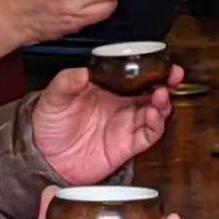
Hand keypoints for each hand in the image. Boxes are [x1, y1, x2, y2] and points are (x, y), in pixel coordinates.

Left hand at [30, 65, 172, 184]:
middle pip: (151, 92)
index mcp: (107, 90)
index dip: (149, 68)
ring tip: (161, 95)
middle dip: (166, 83)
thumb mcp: (53, 98)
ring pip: (155, 112)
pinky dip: (156, 125)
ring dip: (163, 103)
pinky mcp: (127, 146)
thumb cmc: (50, 125)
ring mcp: (125, 125)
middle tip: (173, 75)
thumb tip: (81, 72)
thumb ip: (66, 83)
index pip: (134, 76)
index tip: (159, 61)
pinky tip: (154, 115)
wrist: (45, 158)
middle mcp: (120, 106)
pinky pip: (149, 134)